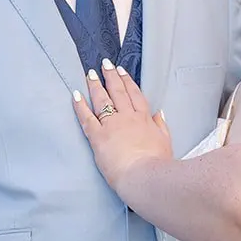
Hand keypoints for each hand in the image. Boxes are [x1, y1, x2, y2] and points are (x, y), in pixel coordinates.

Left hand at [72, 58, 172, 192]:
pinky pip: (86, 117)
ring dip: (95, 85)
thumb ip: (161, 126)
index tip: (122, 71)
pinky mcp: (98, 136)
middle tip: (105, 64)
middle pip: (118, 92)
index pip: (134, 95)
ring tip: (90, 74)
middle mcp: (127, 117)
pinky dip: (80, 105)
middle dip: (110, 76)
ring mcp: (112, 125)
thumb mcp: (165, 141)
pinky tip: (75, 95)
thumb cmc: (157, 164)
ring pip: (102, 99)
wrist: (144, 176)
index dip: (127, 81)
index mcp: (144, 119)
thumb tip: (160, 113)